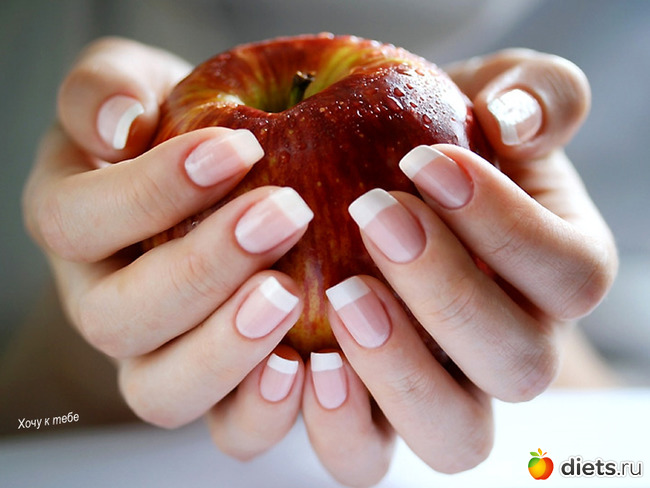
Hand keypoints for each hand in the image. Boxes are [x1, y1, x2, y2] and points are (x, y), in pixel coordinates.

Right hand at [22, 37, 311, 458]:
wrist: (226, 178)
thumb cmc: (178, 124)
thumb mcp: (135, 85)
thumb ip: (105, 90)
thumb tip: (113, 127)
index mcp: (76, 229)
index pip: (78, 221)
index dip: (150, 192)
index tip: (235, 149)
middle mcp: (108, 305)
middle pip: (118, 321)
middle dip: (200, 270)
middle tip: (283, 215)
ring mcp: (162, 357)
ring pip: (164, 394)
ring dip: (227, 353)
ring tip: (289, 296)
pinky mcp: (224, 392)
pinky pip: (230, 429)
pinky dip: (269, 410)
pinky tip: (321, 363)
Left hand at [300, 49, 617, 484]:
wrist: (368, 188)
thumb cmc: (437, 141)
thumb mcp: (489, 97)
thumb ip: (534, 94)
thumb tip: (519, 118)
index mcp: (553, 275)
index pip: (569, 273)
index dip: (505, 224)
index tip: (425, 164)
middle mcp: (508, 349)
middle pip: (518, 366)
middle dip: (448, 294)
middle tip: (376, 216)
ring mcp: (441, 394)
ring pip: (453, 437)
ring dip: (398, 375)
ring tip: (340, 297)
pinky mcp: (370, 420)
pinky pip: (364, 457)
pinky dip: (332, 426)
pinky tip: (292, 361)